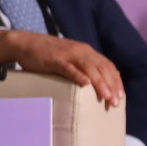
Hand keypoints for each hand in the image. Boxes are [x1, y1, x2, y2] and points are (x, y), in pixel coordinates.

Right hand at [0, 31, 124, 107]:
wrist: (25, 43)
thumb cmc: (46, 55)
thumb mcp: (69, 59)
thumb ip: (81, 67)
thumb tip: (92, 85)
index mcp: (86, 51)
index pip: (107, 66)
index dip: (116, 81)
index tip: (121, 96)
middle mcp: (81, 51)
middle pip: (102, 68)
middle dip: (111, 86)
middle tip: (116, 102)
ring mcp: (68, 54)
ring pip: (90, 69)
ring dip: (100, 83)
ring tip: (106, 97)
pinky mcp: (55, 59)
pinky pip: (69, 68)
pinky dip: (78, 75)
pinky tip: (85, 84)